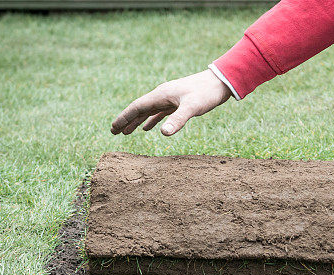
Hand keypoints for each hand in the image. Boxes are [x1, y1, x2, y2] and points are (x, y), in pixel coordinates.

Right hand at [110, 69, 231, 136]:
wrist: (220, 82)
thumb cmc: (206, 93)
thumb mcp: (192, 107)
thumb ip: (178, 120)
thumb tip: (163, 133)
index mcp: (161, 95)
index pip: (136, 107)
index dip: (124, 118)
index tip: (113, 128)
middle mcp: (162, 95)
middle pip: (139, 109)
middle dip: (126, 120)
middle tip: (114, 132)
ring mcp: (169, 98)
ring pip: (148, 111)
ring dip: (137, 121)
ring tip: (126, 132)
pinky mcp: (177, 102)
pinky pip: (159, 112)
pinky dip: (152, 120)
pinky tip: (148, 128)